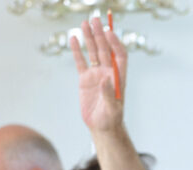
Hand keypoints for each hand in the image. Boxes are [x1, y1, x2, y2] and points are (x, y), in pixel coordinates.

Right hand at [71, 17, 126, 132]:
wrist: (101, 126)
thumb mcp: (112, 108)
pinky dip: (77, 51)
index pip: (119, 55)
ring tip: (85, 23)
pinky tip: (74, 38)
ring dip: (90, 38)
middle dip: (100, 35)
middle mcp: (108, 72)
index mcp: (118, 77)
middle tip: (95, 20)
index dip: (115, 43)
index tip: (109, 32)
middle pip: (105, 49)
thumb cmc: (111, 119)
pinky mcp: (85, 79)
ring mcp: (96, 74)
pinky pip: (81, 61)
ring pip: (93, 52)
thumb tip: (105, 80)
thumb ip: (109, 94)